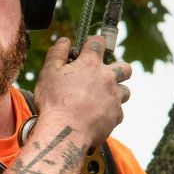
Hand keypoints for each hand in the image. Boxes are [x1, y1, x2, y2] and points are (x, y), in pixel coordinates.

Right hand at [32, 34, 130, 149]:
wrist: (65, 132)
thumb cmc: (54, 102)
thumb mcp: (48, 72)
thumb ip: (57, 53)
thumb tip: (65, 41)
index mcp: (90, 64)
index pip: (98, 42)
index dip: (94, 43)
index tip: (88, 49)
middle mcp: (107, 78)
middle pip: (125, 67)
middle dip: (118, 68)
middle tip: (103, 76)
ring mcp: (114, 98)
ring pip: (125, 91)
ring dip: (116, 92)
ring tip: (101, 98)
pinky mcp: (116, 116)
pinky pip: (118, 112)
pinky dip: (110, 112)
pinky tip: (97, 116)